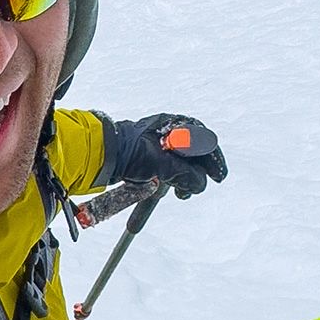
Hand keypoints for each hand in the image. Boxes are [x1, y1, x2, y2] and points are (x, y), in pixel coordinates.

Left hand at [100, 113, 227, 199]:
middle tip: (197, 188)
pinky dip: (170, 180)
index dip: (212, 160)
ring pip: (178, 164)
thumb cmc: (130, 152)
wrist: (101, 155)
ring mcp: (156, 145)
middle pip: (192, 154)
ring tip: (181, 194)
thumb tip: (199, 184)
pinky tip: (167, 190)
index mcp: (173, 125)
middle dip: (197, 173)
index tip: (218, 176)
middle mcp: (166, 132)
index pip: (203, 140)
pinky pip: (165, 169)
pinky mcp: (146, 157)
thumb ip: (186, 175)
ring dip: (183, 180)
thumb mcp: (163, 165)